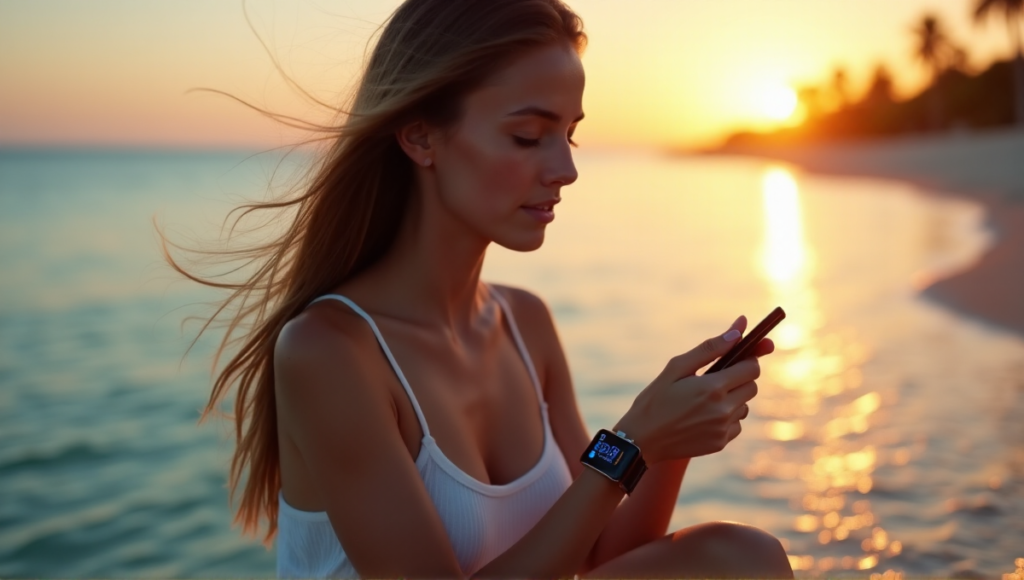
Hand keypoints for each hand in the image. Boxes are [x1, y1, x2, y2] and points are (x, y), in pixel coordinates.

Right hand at [615, 316, 773, 463]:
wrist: (641, 440)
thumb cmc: (655, 399)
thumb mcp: (676, 368)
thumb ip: (710, 348)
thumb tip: (738, 330)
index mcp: (712, 387)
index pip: (751, 368)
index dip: (748, 360)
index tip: (739, 358)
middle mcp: (722, 410)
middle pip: (752, 387)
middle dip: (740, 378)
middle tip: (718, 378)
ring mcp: (722, 429)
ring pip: (744, 406)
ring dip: (733, 399)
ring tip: (706, 400)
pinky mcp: (720, 443)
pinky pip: (736, 425)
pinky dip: (726, 418)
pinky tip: (704, 416)